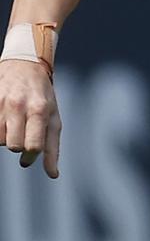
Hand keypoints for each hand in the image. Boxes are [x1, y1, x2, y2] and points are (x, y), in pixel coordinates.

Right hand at [0, 59, 61, 176]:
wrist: (24, 66)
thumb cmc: (43, 96)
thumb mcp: (53, 118)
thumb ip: (53, 148)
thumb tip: (53, 175)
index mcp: (39, 110)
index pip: (33, 146)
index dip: (30, 157)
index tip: (29, 156)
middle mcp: (19, 106)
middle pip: (13, 145)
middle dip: (17, 145)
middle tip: (21, 135)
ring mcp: (1, 102)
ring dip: (5, 137)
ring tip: (13, 124)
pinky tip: (4, 121)